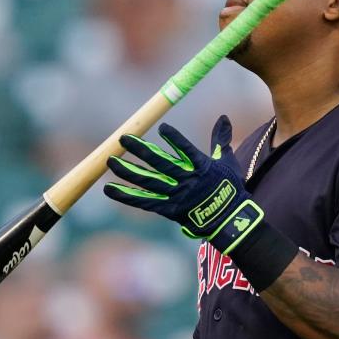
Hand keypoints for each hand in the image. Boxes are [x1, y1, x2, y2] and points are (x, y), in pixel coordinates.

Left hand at [105, 116, 265, 253]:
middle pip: (160, 164)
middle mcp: (186, 181)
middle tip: (123, 138)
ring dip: (127, 171)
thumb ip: (220, 139)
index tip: (163, 127)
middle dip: (140, 150)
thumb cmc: (229, 188)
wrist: (229, 220)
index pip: (187, 150)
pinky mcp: (168, 210)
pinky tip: (109, 189)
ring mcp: (176, 196)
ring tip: (110, 160)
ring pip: (148, 182)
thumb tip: (223, 117)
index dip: (176, 139)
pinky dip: (126, 196)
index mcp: (202, 167)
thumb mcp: (227, 162)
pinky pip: (144, 202)